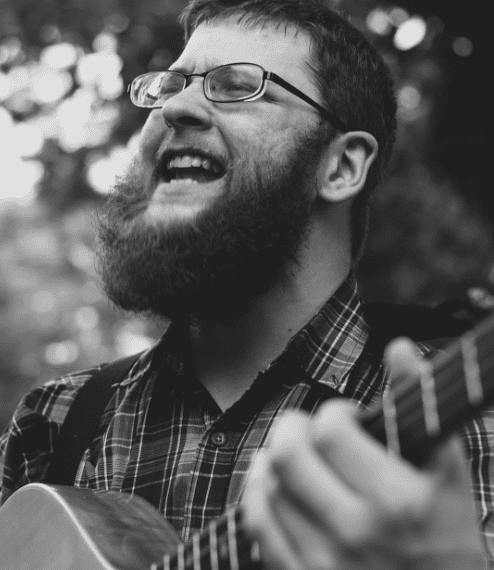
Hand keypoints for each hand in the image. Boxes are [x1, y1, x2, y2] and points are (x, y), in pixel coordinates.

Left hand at [243, 338, 485, 569]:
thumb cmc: (446, 539)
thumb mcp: (447, 472)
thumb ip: (420, 404)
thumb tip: (398, 347)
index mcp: (397, 501)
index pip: (331, 430)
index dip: (335, 412)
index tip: (347, 418)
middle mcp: (355, 532)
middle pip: (287, 454)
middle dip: (294, 428)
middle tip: (310, 430)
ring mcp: (325, 562)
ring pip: (268, 485)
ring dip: (274, 458)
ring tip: (294, 454)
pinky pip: (258, 525)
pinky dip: (257, 492)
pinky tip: (270, 481)